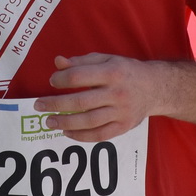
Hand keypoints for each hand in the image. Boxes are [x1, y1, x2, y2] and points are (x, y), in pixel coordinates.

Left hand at [36, 53, 159, 142]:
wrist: (155, 88)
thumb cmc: (125, 71)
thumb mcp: (106, 59)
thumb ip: (82, 61)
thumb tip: (58, 62)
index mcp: (112, 72)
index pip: (79, 77)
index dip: (61, 79)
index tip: (52, 81)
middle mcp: (117, 93)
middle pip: (81, 102)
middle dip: (56, 104)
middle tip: (39, 105)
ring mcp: (121, 112)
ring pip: (88, 122)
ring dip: (65, 123)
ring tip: (49, 121)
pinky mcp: (124, 126)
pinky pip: (99, 135)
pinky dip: (81, 136)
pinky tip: (67, 133)